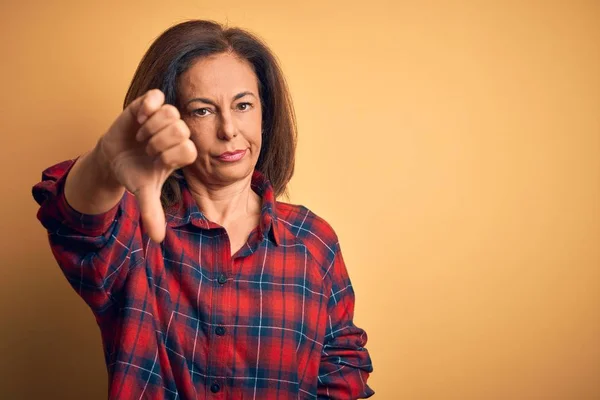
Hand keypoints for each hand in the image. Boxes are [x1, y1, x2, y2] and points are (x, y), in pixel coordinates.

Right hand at [98, 89, 196, 242]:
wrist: (114, 156)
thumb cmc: (135, 173)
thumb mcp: (143, 192)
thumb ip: (153, 213)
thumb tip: (159, 239)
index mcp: (181, 153)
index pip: (189, 149)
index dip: (170, 156)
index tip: (155, 160)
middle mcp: (177, 134)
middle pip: (181, 130)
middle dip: (158, 141)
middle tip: (146, 147)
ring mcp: (164, 118)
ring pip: (170, 113)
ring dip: (150, 127)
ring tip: (141, 135)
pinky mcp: (150, 104)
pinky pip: (157, 97)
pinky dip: (147, 106)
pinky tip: (138, 117)